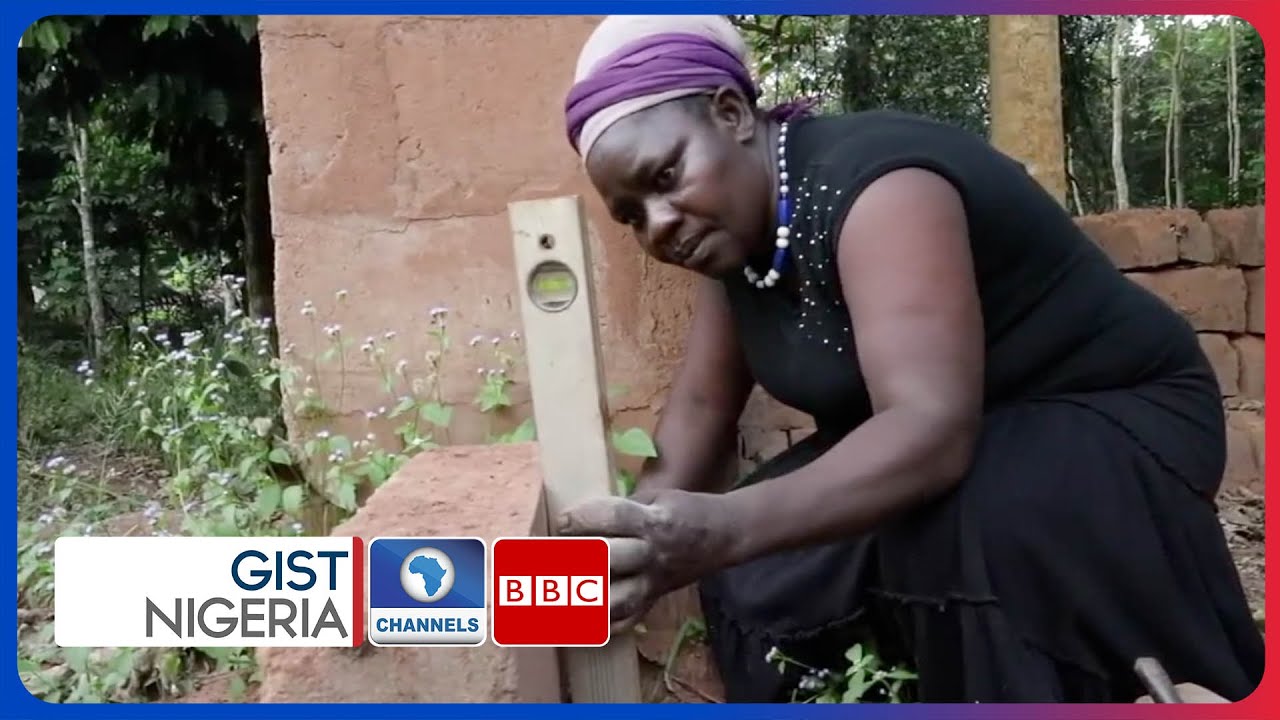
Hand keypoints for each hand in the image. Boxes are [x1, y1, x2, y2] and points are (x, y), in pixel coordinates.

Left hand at [555, 487, 735, 632]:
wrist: (723, 537)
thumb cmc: (683, 510)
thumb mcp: (655, 497)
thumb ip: (620, 509)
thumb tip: (577, 520)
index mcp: (654, 522)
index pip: (614, 517)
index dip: (583, 519)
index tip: (561, 522)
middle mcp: (652, 555)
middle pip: (608, 559)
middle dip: (572, 559)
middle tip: (543, 559)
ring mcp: (653, 584)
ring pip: (615, 600)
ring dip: (580, 601)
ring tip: (549, 597)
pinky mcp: (652, 602)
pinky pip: (624, 622)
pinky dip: (598, 626)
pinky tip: (571, 622)